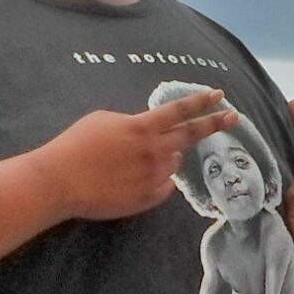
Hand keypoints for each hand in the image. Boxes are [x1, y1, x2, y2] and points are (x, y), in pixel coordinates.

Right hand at [28, 91, 240, 223]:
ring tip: (134, 158)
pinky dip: (157, 179)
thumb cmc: (76, 145)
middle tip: (233, 118)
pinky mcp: (147, 198)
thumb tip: (150, 131)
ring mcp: (153, 176)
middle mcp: (154, 151)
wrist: (60, 181)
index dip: (201, 102)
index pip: (180, 111)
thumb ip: (134, 123)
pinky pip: (164, 186)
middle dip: (214, 124)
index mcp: (143, 127)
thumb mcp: (105, 120)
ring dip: (165, 156)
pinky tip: (134, 177)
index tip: (219, 95)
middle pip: (191, 135)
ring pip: (173, 162)